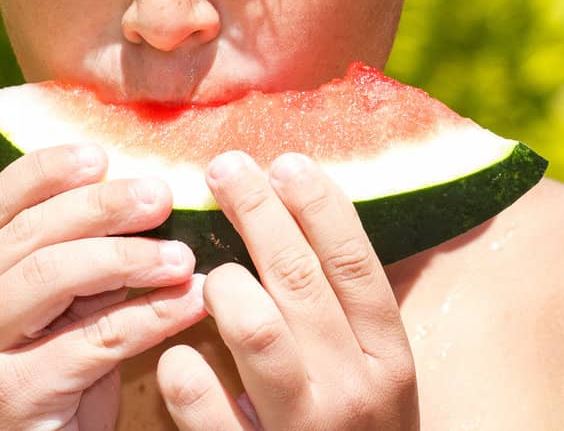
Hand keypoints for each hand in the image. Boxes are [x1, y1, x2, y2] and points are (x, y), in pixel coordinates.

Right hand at [0, 142, 210, 430]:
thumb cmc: (52, 392)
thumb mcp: (53, 317)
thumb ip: (74, 260)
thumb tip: (140, 192)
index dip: (48, 170)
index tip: (101, 152)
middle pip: (29, 234)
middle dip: (102, 207)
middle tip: (162, 195)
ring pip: (52, 276)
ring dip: (128, 258)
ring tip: (183, 256)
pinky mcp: (8, 397)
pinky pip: (90, 341)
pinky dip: (149, 316)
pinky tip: (190, 304)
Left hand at [156, 151, 419, 429]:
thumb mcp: (370, 380)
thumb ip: (345, 312)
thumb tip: (310, 211)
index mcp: (389, 361)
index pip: (356, 261)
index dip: (319, 204)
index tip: (285, 159)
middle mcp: (355, 392)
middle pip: (299, 278)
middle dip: (257, 212)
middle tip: (222, 168)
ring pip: (255, 328)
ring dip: (224, 285)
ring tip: (207, 272)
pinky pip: (204, 404)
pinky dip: (183, 370)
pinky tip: (174, 356)